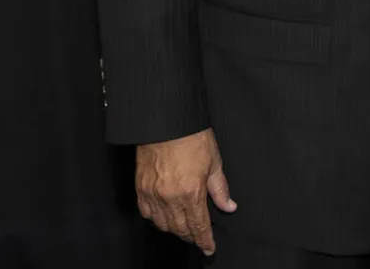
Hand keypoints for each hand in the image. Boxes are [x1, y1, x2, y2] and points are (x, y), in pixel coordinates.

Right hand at [134, 127, 237, 254]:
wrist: (166, 122)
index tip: (209, 248)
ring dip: (174, 229)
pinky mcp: (140, 188)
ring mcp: (153, 194)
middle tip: (198, 238)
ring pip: (163, 224)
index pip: (199, 226)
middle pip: (180, 229)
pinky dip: (156, 219)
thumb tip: (229, 206)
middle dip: (191, 236)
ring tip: (183, 228)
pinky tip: (164, 216)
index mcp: (191, 192)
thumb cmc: (191, 137)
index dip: (204, 240)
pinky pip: (146, 213)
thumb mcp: (214, 162)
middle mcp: (170, 197)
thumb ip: (220, 189)